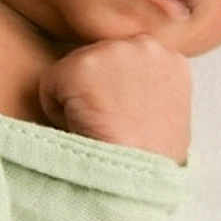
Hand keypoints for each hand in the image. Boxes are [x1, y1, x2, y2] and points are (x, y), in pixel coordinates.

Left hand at [37, 34, 191, 163]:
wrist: (140, 174)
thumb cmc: (152, 160)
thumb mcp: (167, 114)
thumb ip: (148, 91)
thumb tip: (123, 93)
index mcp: (171, 59)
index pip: (125, 64)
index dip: (116, 92)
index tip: (121, 118)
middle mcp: (144, 46)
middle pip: (99, 63)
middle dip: (97, 91)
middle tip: (109, 126)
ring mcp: (113, 51)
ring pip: (73, 72)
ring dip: (77, 100)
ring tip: (98, 128)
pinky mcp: (82, 64)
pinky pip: (50, 85)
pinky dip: (56, 110)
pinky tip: (82, 127)